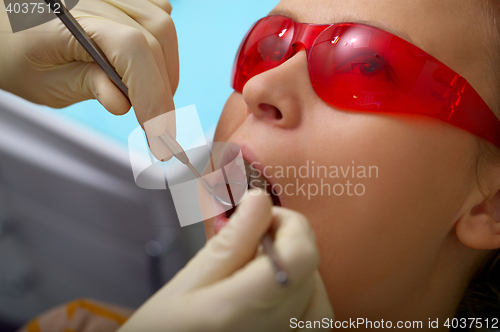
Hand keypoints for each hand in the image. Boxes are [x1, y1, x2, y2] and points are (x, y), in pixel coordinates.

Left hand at [0, 0, 177, 140]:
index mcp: (64, 16)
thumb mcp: (46, 83)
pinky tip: (150, 67)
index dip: (153, 91)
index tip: (159, 132)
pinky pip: (157, 14)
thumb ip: (87, 86)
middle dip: (162, 88)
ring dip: (166, 69)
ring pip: (162, 25)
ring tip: (153, 99)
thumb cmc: (18, 55)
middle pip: (154, 37)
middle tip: (159, 128)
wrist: (6, 31)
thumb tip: (122, 104)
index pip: (131, 47)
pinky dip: (162, 46)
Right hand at [118, 190, 333, 331]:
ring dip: (300, 271)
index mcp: (241, 309)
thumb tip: (260, 200)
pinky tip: (276, 292)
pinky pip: (314, 322)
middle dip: (288, 242)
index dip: (291, 225)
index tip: (264, 216)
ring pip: (319, 298)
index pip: (300, 257)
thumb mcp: (189, 281)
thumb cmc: (165, 328)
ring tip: (263, 268)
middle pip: (309, 272)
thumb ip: (231, 242)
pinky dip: (305, 298)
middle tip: (253, 239)